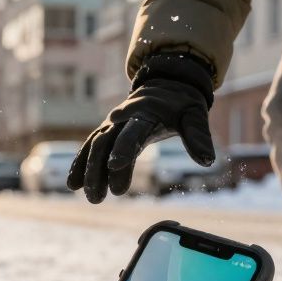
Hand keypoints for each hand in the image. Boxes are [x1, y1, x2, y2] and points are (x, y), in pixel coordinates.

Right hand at [68, 53, 215, 202]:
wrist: (166, 83)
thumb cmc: (182, 104)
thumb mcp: (195, 116)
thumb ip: (198, 137)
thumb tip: (208, 161)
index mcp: (146, 114)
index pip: (133, 132)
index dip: (123, 148)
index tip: (114, 165)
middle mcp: (124, 117)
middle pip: (106, 143)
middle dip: (99, 170)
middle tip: (98, 198)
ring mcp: (113, 123)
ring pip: (95, 146)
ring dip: (88, 171)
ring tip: (90, 197)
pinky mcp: (108, 129)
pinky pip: (90, 146)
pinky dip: (80, 163)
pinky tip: (73, 184)